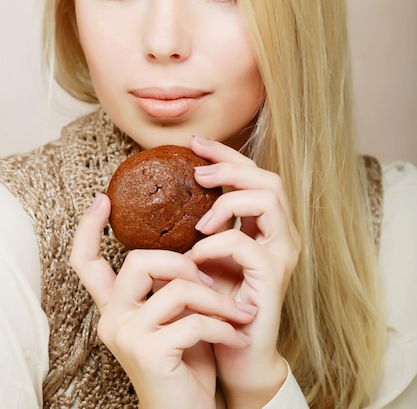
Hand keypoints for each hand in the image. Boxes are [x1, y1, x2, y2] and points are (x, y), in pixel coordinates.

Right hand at [70, 194, 255, 408]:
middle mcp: (112, 319)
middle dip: (182, 264)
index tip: (102, 200)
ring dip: (214, 300)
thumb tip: (191, 248)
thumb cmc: (186, 361)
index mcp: (116, 306)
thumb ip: (172, 285)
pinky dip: (222, 327)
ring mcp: (127, 336)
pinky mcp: (149, 353)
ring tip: (234, 315)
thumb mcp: (177, 316)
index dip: (89, 229)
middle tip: (209, 285)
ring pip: (175, 288)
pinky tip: (234, 337)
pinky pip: (194, 321)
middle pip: (139, 260)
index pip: (86, 263)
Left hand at [189, 136, 301, 408]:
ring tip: (200, 220)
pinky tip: (196, 256)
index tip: (195, 143)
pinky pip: (245, 243)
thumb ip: (200, 225)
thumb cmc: (217, 304)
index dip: (227, 155)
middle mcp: (281, 234)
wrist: (236, 354)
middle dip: (230, 166)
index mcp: (266, 226)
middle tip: (196, 172)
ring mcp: (281, 254)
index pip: (254, 176)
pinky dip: (217, 243)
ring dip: (228, 200)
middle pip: (268, 178)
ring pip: (268, 198)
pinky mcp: (272, 276)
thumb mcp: (205, 255)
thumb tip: (170, 191)